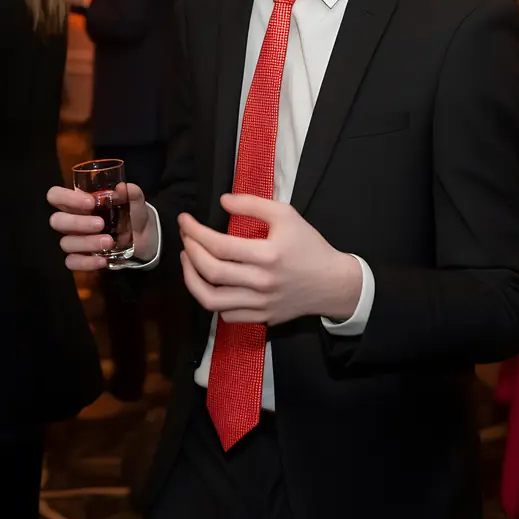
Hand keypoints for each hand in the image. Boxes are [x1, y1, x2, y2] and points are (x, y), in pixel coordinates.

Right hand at [47, 183, 155, 270]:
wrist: (145, 239)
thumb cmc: (131, 215)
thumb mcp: (135, 202)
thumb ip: (130, 193)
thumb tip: (121, 188)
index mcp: (78, 202)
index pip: (56, 195)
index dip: (67, 198)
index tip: (91, 202)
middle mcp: (72, 220)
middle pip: (56, 221)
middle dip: (77, 222)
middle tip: (101, 223)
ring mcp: (75, 240)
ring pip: (66, 243)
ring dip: (87, 242)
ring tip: (110, 242)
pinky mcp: (80, 258)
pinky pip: (72, 262)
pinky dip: (86, 263)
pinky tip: (103, 260)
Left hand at [178, 194, 360, 325]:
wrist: (332, 283)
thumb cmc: (309, 246)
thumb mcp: (287, 215)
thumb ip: (253, 204)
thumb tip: (223, 201)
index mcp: (268, 255)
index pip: (220, 245)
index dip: (195, 232)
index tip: (185, 221)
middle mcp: (262, 282)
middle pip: (211, 271)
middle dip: (190, 251)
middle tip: (186, 237)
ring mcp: (261, 304)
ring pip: (212, 300)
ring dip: (191, 279)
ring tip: (187, 261)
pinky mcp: (262, 317)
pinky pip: (226, 315)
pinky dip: (212, 300)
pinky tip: (210, 283)